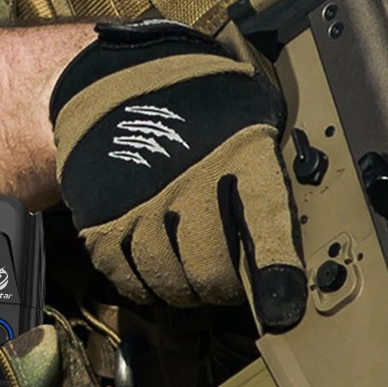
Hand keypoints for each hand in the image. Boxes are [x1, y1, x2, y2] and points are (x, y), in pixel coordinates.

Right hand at [50, 20, 306, 327]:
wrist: (125, 73)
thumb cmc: (201, 105)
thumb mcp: (251, 124)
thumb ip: (269, 183)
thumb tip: (287, 252)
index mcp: (239, 154)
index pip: (262, 222)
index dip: (273, 274)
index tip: (280, 313)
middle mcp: (187, 182)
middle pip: (209, 272)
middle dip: (224, 287)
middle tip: (227, 274)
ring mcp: (138, 203)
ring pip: (166, 280)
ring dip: (183, 287)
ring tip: (188, 266)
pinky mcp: (100, 217)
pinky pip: (124, 276)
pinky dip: (142, 282)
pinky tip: (153, 265)